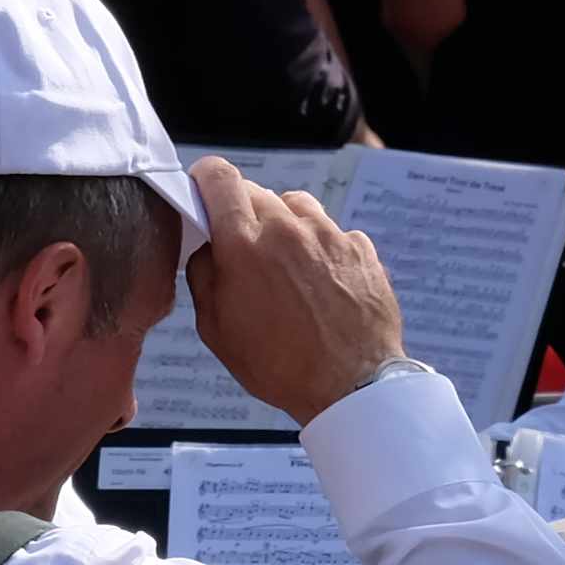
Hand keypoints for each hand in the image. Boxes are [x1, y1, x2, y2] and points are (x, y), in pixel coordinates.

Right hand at [181, 159, 403, 425]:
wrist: (352, 386)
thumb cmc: (280, 365)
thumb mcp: (216, 329)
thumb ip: (203, 276)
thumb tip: (205, 247)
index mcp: (244, 245)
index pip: (219, 177)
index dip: (206, 179)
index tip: (204, 192)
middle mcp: (287, 229)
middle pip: (255, 191)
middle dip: (242, 211)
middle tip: (244, 247)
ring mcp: (329, 236)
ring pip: (296, 205)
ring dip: (283, 222)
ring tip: (284, 260)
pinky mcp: (361, 249)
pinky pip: (332, 230)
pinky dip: (320, 245)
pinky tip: (319, 278)